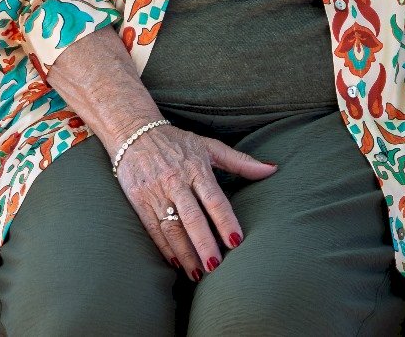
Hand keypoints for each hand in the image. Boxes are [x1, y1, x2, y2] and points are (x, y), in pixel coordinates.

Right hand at [112, 123, 276, 279]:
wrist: (132, 131)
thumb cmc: (176, 141)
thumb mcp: (208, 146)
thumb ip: (240, 161)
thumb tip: (272, 169)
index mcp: (196, 168)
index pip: (213, 199)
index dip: (225, 221)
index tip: (236, 242)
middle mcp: (176, 181)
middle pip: (192, 217)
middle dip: (204, 243)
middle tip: (216, 267)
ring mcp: (156, 192)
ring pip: (172, 227)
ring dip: (185, 252)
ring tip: (198, 274)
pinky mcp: (139, 200)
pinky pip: (153, 228)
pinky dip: (164, 247)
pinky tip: (176, 263)